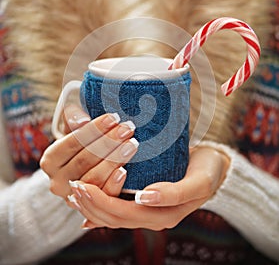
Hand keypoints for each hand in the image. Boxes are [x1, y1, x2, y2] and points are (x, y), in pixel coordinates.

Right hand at [40, 105, 137, 198]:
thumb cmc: (81, 147)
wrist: (82, 175)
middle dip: (108, 142)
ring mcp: (73, 198)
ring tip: (132, 144)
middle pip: (84, 160)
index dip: (94, 130)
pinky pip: (103, 197)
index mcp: (50, 160)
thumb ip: (74, 121)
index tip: (113, 118)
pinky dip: (114, 183)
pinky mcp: (89, 209)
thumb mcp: (74, 132)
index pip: (72, 142)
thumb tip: (81, 119)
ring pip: (94, 179)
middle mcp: (57, 182)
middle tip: (127, 128)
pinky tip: (126, 170)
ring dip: (115, 159)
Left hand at [68, 146, 229, 229]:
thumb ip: (174, 193)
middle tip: (72, 186)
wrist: (214, 168)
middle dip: (90, 203)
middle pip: (113, 217)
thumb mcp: (198, 181)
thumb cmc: (208, 172)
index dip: (100, 202)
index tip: (82, 186)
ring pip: (113, 214)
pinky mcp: (145, 200)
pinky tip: (89, 194)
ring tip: (75, 189)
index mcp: (163, 216)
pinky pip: (118, 205)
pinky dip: (102, 200)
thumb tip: (145, 196)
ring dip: (92, 203)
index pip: (123, 214)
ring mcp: (147, 210)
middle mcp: (152, 217)